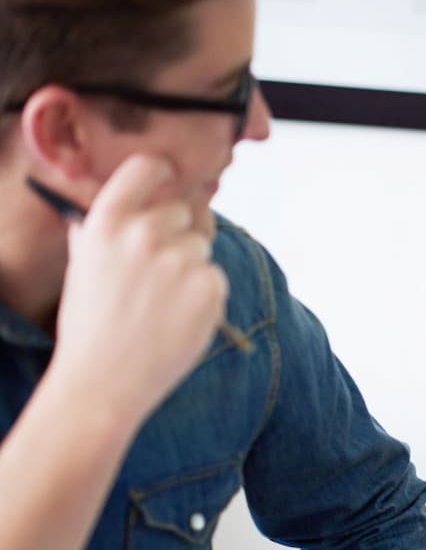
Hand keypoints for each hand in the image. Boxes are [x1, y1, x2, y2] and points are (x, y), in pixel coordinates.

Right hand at [50, 154, 227, 429]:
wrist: (104, 381)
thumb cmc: (92, 325)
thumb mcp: (85, 264)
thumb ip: (105, 227)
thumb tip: (131, 198)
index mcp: (107, 221)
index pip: (148, 168)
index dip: (164, 173)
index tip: (172, 180)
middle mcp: (143, 234)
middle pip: (185, 212)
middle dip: (178, 235)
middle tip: (157, 275)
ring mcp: (179, 260)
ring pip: (202, 248)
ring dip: (192, 270)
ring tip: (162, 305)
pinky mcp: (209, 286)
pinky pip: (216, 278)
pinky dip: (205, 297)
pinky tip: (178, 319)